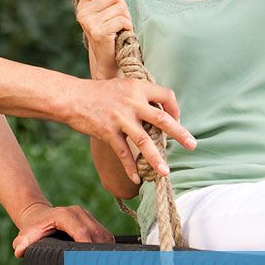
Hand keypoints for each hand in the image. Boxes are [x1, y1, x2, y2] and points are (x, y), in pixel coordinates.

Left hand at [11, 201, 113, 257]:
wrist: (37, 215)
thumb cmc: (32, 228)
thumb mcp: (25, 235)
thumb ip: (22, 242)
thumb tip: (20, 250)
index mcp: (64, 215)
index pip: (81, 231)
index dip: (87, 246)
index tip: (90, 263)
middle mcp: (78, 213)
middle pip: (96, 233)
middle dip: (100, 253)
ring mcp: (87, 216)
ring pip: (104, 234)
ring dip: (107, 252)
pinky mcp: (92, 221)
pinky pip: (105, 235)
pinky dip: (107, 249)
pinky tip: (107, 263)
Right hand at [71, 75, 194, 184]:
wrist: (72, 97)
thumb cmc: (98, 93)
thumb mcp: (122, 86)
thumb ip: (139, 96)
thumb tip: (158, 113)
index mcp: (137, 87)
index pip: (166, 95)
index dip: (175, 108)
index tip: (177, 120)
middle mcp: (131, 101)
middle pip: (162, 118)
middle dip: (179, 133)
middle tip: (192, 145)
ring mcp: (120, 117)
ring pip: (144, 140)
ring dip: (156, 158)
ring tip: (166, 172)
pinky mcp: (108, 131)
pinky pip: (123, 153)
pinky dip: (130, 167)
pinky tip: (136, 178)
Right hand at [76, 0, 132, 77]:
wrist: (109, 62)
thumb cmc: (112, 34)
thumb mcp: (106, 12)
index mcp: (83, 5)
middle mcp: (83, 13)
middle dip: (122, 6)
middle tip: (120, 20)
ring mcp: (89, 23)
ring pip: (120, 7)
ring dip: (126, 18)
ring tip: (120, 28)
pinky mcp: (99, 32)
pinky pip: (121, 20)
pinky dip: (127, 26)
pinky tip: (122, 34)